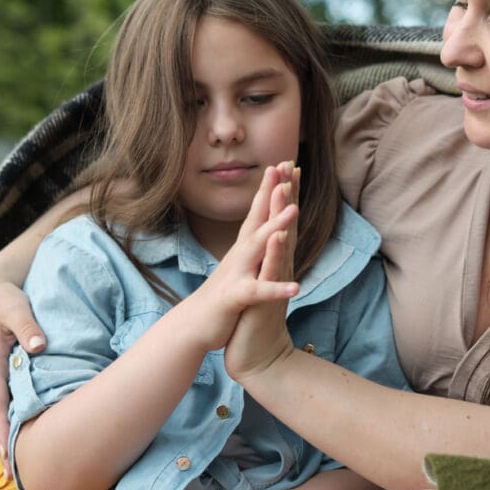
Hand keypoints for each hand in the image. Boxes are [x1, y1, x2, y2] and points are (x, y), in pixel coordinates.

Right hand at [0, 263, 44, 478]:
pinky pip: (9, 400)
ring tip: (18, 465)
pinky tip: (27, 433)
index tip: (9, 455)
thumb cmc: (2, 298)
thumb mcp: (14, 306)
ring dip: (10, 435)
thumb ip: (27, 326)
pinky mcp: (4, 371)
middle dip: (4, 445)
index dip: (4, 430)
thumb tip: (39, 346)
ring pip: (4, 410)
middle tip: (13, 475)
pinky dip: (15, 419)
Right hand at [177, 164, 299, 352]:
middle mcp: (239, 255)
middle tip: (286, 170)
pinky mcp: (234, 298)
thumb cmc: (222, 295)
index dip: (270, 188)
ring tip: (295, 211)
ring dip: (276, 229)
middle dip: (273, 195)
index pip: (258, 212)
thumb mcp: (240, 267)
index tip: (283, 163)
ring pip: (258, 248)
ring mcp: (236, 274)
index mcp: (243, 249)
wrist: (194, 326)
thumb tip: (262, 225)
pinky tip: (295, 287)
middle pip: (258, 219)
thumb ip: (252, 246)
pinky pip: (257, 292)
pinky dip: (275, 289)